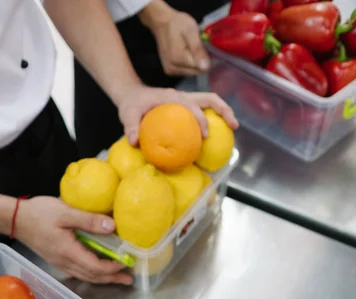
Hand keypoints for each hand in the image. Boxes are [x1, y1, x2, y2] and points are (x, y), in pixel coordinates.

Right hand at [15, 196, 131, 284]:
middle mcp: (66, 262)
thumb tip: (112, 226)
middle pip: (93, 276)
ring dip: (104, 278)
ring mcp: (60, 263)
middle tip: (129, 279)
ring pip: (86, 276)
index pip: (96, 267)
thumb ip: (89, 220)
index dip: (113, 267)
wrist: (15, 219)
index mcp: (69, 252)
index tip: (127, 262)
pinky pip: (79, 271)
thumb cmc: (39, 213)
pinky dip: (93, 273)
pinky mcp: (57, 259)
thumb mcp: (65, 212)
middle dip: (112, 278)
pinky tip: (98, 269)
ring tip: (118, 277)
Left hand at [120, 87, 237, 145]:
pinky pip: (204, 110)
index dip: (200, 119)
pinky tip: (217, 136)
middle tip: (234, 126)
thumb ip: (130, 127)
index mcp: (172, 98)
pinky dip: (214, 119)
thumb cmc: (131, 104)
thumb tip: (134, 142)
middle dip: (224, 110)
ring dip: (224, 112)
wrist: (131, 95)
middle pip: (210, 98)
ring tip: (234, 127)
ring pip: (211, 102)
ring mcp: (186, 101)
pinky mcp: (187, 107)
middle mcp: (183, 97)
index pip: (192, 106)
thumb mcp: (127, 114)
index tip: (204, 135)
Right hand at [141, 3, 209, 76]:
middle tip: (195, 46)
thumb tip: (205, 66)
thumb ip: (197, 48)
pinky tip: (184, 53)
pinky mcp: (169, 71)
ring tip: (189, 48)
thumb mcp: (191, 30)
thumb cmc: (176, 24)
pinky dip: (188, 64)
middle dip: (199, 60)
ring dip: (194, 62)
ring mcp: (170, 71)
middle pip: (196, 72)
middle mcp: (173, 69)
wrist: (162, 23)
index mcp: (178, 59)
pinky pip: (186, 71)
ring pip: (192, 73)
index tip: (201, 46)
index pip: (201, 68)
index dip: (205, 57)